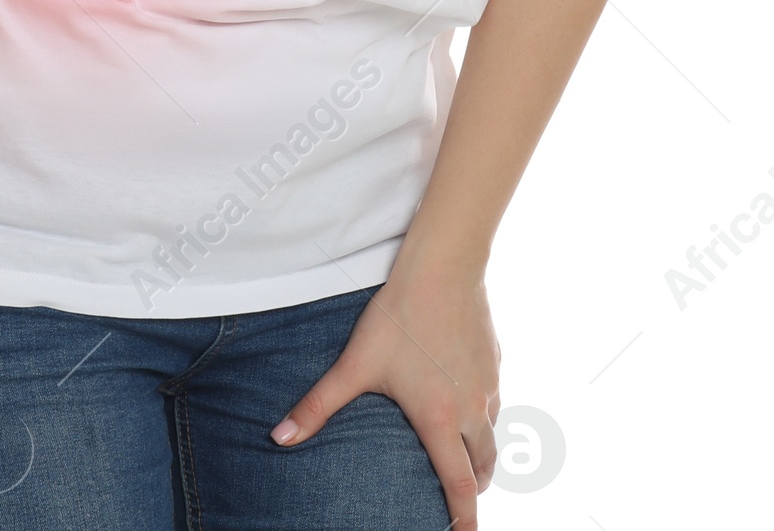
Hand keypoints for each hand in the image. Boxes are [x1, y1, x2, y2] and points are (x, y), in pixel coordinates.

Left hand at [269, 258, 500, 529]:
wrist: (443, 266)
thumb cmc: (398, 316)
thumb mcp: (354, 364)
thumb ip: (318, 406)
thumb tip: (278, 437)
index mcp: (440, 419)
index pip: (459, 484)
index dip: (463, 517)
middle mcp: (472, 407)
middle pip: (484, 465)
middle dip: (475, 486)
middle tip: (463, 497)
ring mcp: (488, 382)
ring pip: (493, 431)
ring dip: (482, 449)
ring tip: (465, 454)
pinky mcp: (495, 358)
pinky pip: (495, 397)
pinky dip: (485, 411)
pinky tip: (465, 396)